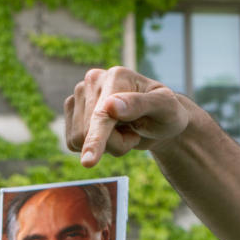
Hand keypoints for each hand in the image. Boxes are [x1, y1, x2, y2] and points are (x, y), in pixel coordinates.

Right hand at [63, 66, 189, 166]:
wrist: (159, 121)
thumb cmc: (167, 114)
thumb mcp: (166, 108)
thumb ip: (141, 104)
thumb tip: (110, 106)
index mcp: (117, 76)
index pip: (101, 115)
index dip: (96, 139)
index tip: (88, 162)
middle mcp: (93, 80)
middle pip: (88, 131)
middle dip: (115, 143)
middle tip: (136, 134)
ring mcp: (79, 94)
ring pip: (78, 139)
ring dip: (107, 146)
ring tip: (125, 131)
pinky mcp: (73, 110)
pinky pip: (72, 142)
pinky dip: (94, 146)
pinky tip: (111, 133)